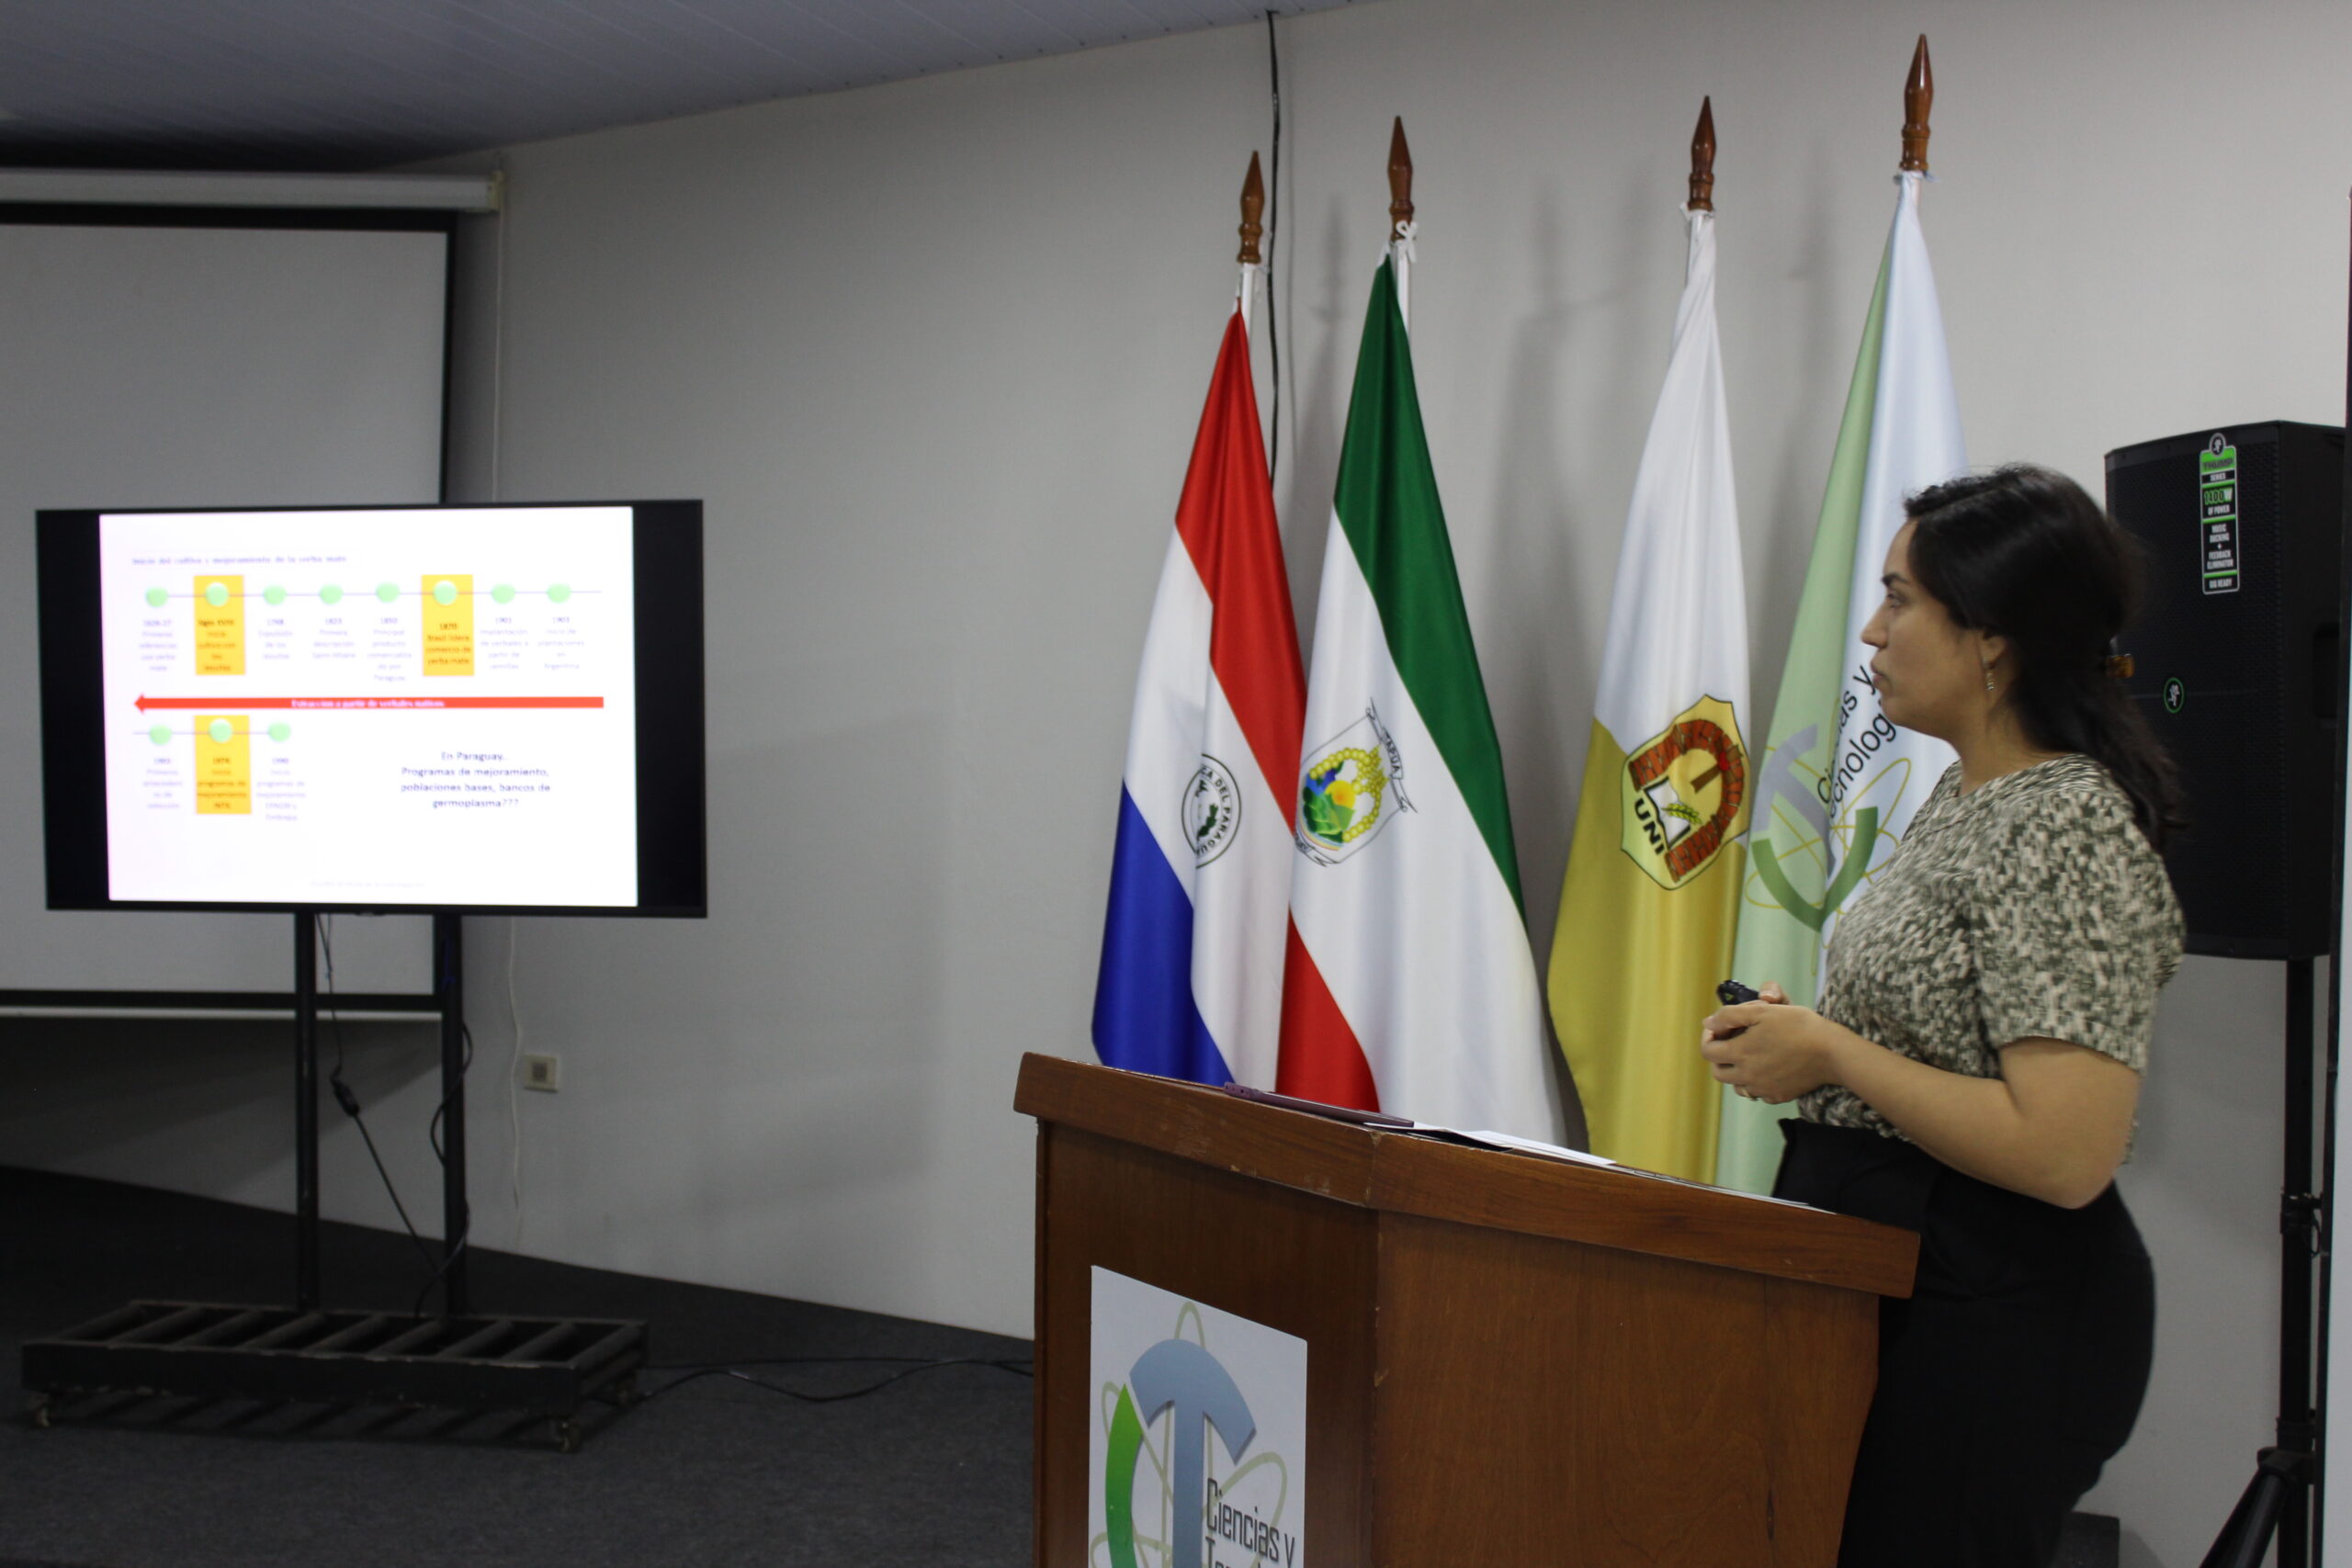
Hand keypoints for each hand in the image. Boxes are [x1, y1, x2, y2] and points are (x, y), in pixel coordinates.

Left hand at [1700, 983, 1840, 1104]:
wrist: (1832, 1052)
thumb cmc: (1798, 1026)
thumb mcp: (1762, 1011)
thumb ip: (1730, 1016)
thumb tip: (1707, 1024)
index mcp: (1740, 1054)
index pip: (1707, 1052)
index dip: (1709, 1037)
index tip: (1720, 1028)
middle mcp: (1747, 1076)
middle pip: (1719, 1072)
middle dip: (1720, 1055)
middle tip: (1733, 1041)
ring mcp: (1763, 1089)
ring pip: (1737, 1084)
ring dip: (1737, 1071)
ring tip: (1751, 1054)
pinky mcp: (1779, 1096)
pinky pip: (1758, 1092)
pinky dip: (1757, 1081)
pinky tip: (1769, 1067)